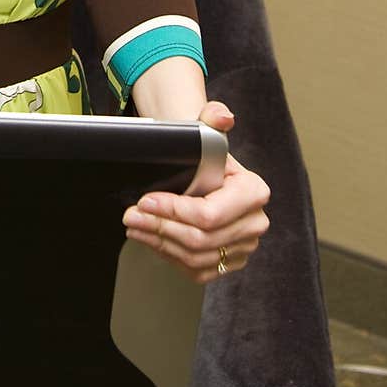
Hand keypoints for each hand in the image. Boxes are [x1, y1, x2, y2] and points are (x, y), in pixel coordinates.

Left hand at [121, 101, 269, 282]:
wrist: (205, 169)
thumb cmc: (205, 152)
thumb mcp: (208, 127)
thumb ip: (214, 116)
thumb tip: (221, 117)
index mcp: (253, 192)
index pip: (210, 214)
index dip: (175, 211)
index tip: (146, 201)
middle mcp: (254, 223)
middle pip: (201, 239)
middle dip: (160, 227)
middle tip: (132, 216)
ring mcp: (244, 246)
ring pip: (197, 257)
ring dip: (159, 243)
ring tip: (136, 227)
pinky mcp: (229, 261)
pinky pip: (198, 270)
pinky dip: (170, 256)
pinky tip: (151, 240)